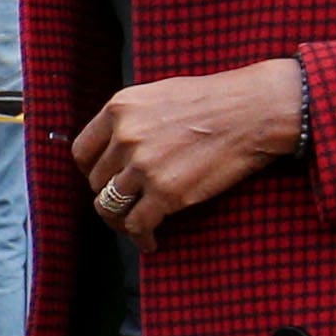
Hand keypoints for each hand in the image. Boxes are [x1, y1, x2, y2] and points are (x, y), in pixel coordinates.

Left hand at [70, 57, 305, 245]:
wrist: (253, 111)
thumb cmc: (214, 100)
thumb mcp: (159, 94)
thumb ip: (131, 119)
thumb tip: (114, 148)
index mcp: (119, 109)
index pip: (82, 152)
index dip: (91, 171)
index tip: (104, 181)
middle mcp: (125, 137)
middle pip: (97, 182)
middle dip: (111, 195)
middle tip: (129, 203)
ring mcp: (144, 166)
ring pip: (111, 206)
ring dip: (121, 220)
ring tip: (136, 226)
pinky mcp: (166, 192)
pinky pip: (137, 225)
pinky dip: (141, 238)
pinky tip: (151, 241)